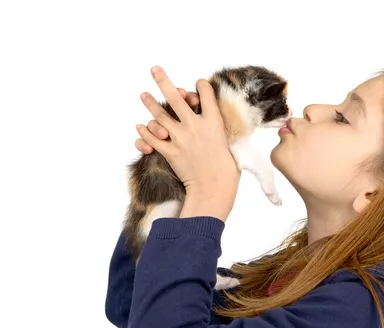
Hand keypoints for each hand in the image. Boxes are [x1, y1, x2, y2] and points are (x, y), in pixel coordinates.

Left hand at [136, 66, 240, 217]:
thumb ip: (217, 129)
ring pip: (160, 115)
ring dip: (149, 103)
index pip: (205, 93)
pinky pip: (151, 138)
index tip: (198, 84)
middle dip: (163, 81)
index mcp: (213, 121)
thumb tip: (212, 122)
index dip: (201, 86)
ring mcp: (180, 138)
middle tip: (154, 69)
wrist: (215, 187)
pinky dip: (144, 132)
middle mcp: (195, 125)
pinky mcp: (170, 151)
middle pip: (176, 98)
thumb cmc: (227, 169)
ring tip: (143, 95)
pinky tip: (141, 127)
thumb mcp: (228, 142)